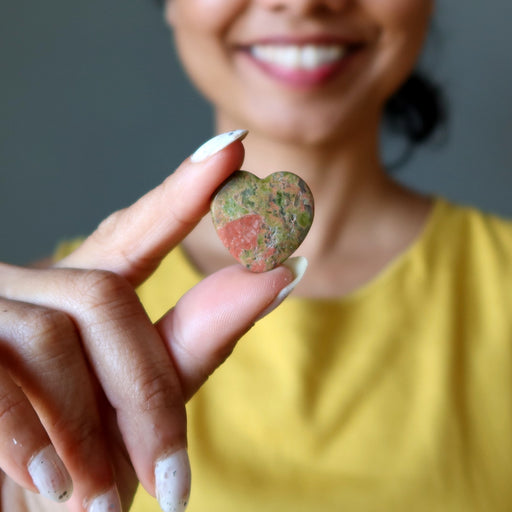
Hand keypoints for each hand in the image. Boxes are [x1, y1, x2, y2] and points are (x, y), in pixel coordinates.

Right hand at [0, 131, 302, 511]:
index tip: (234, 147)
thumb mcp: (137, 402)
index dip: (183, 190)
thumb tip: (285, 272)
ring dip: (90, 429)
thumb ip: (199, 338)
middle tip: (170, 483)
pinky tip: (48, 483)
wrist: (6, 502)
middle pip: (108, 298)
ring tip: (100, 504)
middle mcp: (37, 285)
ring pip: (58, 334)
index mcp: (84, 293)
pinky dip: (29, 435)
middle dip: (145, 394)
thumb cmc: (73, 458)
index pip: (139, 229)